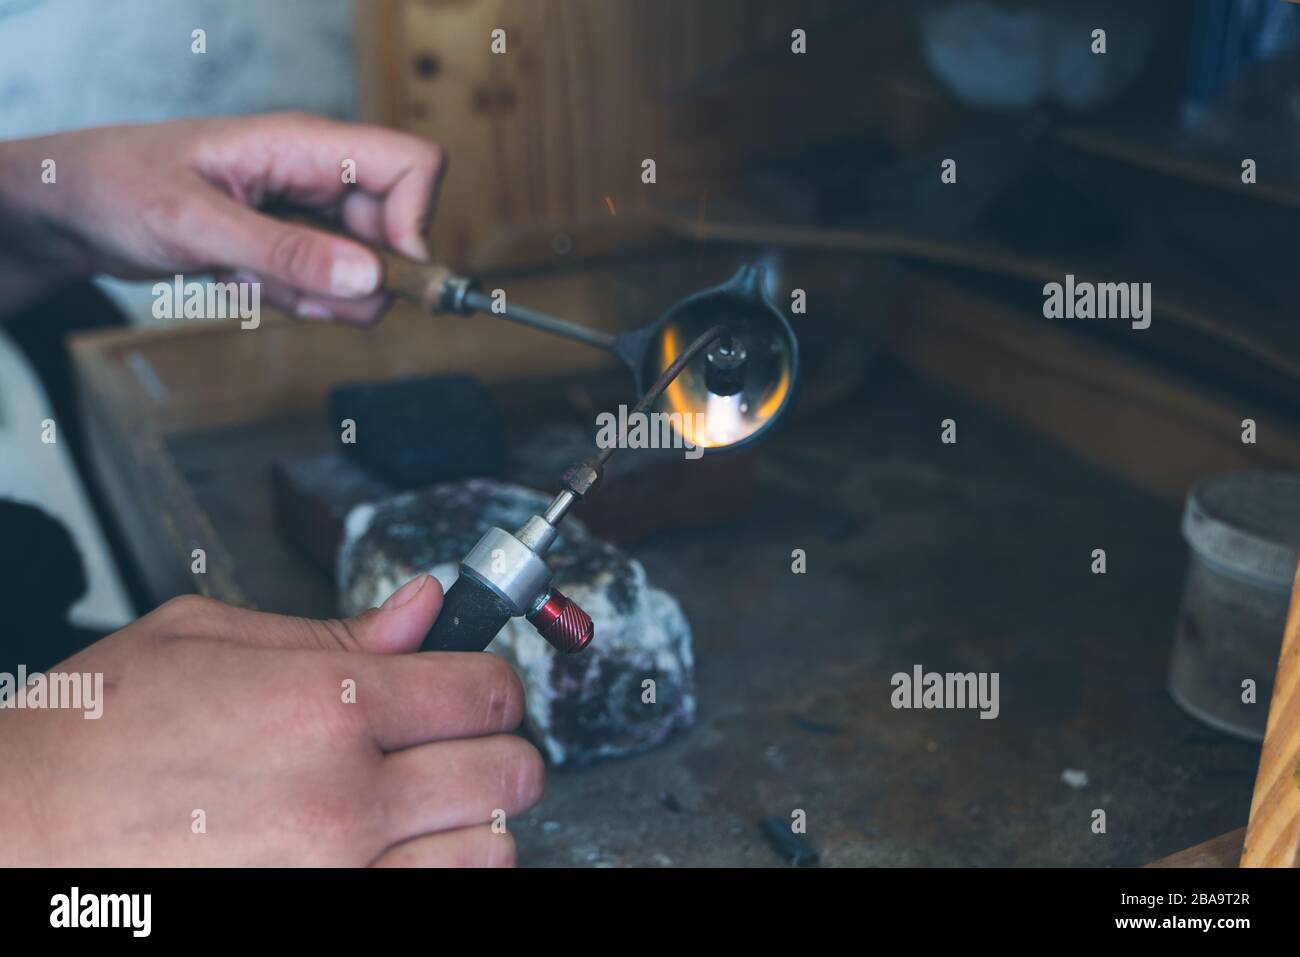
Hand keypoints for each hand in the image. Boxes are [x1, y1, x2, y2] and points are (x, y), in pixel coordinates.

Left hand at [0, 112, 445, 321]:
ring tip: (249, 282)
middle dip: (359, 280)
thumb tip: (370, 279)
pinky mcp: (292, 246)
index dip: (416, 222)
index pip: (413, 167)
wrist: (70, 208)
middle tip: (296, 294)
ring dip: (317, 296)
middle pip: (397, 231)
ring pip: (363, 271)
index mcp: (306, 146)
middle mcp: (318, 176)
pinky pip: (326, 288)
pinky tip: (240, 284)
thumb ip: (287, 254)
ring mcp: (307, 214)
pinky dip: (293, 302)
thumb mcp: (196, 224)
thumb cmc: (116, 188)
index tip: (379, 272)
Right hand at [0, 575, 542, 865]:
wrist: (9, 842)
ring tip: (424, 804)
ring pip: (492, 851)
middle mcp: (344, 799)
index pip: (486, 688)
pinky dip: (434, 873)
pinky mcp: (323, 926)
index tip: (475, 685)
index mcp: (324, 705)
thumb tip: (421, 607)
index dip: (492, 679)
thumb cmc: (88, 740)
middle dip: (496, 748)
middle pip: (510, 773)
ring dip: (473, 822)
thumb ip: (334, 630)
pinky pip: (433, 900)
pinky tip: (395, 853)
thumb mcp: (202, 641)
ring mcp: (338, 879)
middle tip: (458, 742)